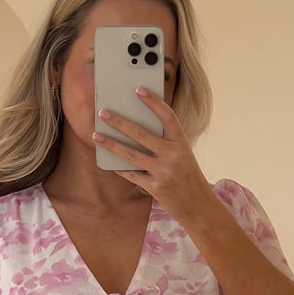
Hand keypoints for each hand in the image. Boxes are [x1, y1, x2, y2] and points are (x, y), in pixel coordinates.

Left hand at [93, 88, 213, 226]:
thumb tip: (134, 128)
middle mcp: (173, 155)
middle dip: (120, 122)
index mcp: (181, 143)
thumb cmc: (186, 175)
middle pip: (142, 134)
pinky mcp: (154, 187)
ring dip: (111, 144)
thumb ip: (164, 141)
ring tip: (96, 135)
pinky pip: (132, 174)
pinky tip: (107, 161)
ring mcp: (163, 172)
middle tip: (103, 112)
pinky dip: (119, 168)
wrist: (197, 205)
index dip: (153, 102)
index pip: (167, 116)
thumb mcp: (182, 154)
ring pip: (131, 155)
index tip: (138, 90)